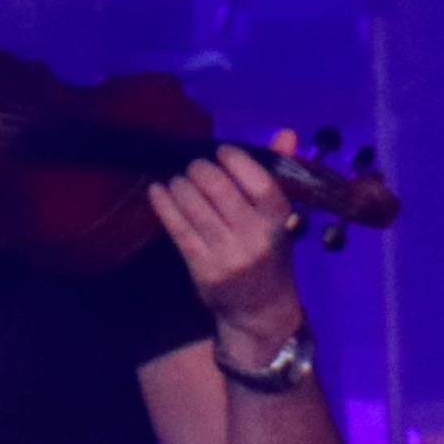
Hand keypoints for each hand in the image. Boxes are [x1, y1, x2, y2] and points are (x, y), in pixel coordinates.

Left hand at [151, 137, 302, 351]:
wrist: (260, 310)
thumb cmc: (270, 255)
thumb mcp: (282, 219)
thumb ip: (279, 175)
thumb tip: (286, 133)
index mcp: (280, 222)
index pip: (259, 182)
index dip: (236, 160)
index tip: (221, 151)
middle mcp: (256, 238)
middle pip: (219, 189)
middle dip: (200, 169)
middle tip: (194, 167)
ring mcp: (228, 255)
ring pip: (194, 206)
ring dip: (180, 184)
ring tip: (178, 180)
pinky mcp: (203, 268)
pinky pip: (178, 228)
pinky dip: (164, 204)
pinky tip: (158, 190)